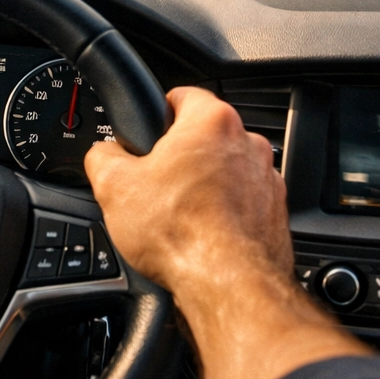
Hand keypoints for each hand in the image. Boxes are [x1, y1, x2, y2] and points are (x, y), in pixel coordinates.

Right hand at [85, 86, 289, 296]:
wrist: (228, 284)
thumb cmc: (182, 233)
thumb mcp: (114, 187)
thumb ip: (102, 157)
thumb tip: (102, 155)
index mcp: (212, 121)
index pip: (182, 95)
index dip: (157, 111)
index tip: (148, 131)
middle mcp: (248, 143)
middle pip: (205, 136)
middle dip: (181, 155)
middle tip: (155, 182)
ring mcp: (267, 179)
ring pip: (227, 170)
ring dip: (206, 185)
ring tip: (179, 214)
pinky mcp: (277, 213)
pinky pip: (245, 202)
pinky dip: (226, 213)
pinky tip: (203, 235)